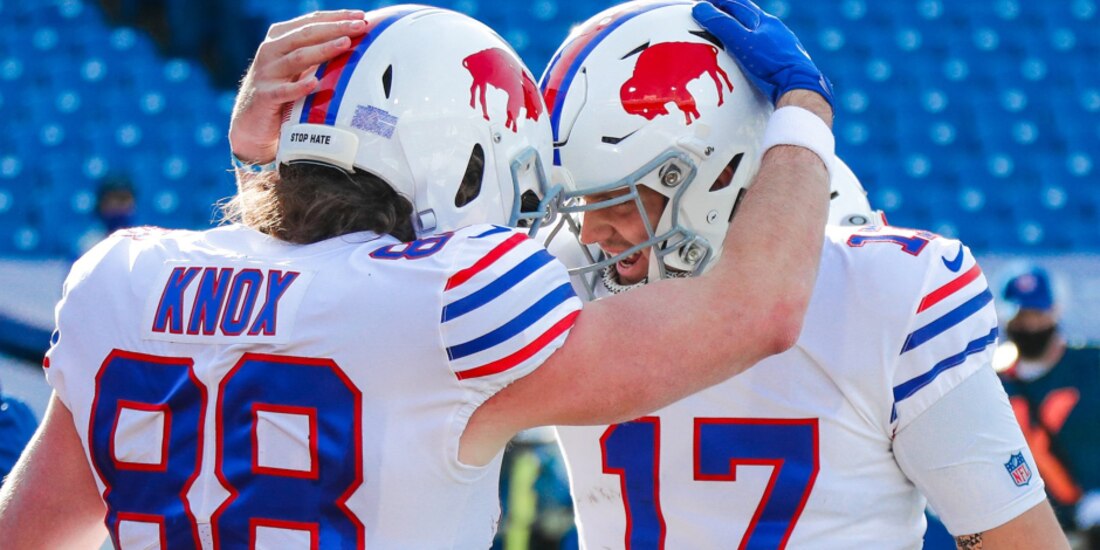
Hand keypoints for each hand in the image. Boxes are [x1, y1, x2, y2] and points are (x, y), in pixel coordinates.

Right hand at [229, 10, 368, 164]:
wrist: (250, 122)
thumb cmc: (281, 90)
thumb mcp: (296, 68)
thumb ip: (315, 53)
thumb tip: (353, 42)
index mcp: (279, 38)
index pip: (310, 22)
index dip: (335, 17)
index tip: (360, 15)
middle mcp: (270, 51)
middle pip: (306, 34)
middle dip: (335, 28)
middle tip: (359, 26)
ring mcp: (266, 73)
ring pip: (297, 57)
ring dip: (323, 50)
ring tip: (345, 44)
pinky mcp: (265, 96)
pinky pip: (284, 91)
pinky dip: (300, 86)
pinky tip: (315, 82)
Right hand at [692, 0, 832, 106]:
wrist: (799, 85)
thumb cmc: (772, 63)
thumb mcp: (742, 43)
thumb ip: (722, 25)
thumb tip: (701, 9)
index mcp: (764, 21)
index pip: (737, 5)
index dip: (719, 3)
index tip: (704, 5)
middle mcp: (774, 29)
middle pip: (749, 14)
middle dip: (730, 11)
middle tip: (715, 13)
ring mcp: (782, 44)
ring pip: (759, 31)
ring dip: (744, 27)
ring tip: (732, 31)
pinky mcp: (786, 60)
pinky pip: (766, 48)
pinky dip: (754, 45)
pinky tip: (753, 54)